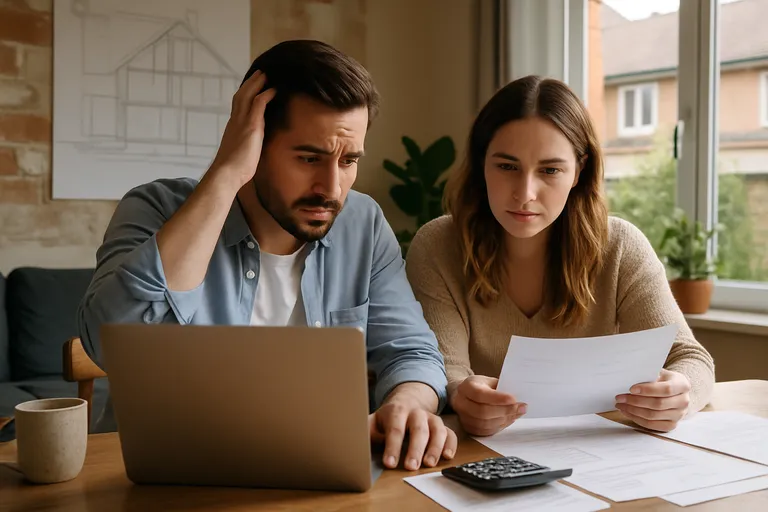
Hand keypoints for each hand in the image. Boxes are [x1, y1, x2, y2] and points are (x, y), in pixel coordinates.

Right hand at [210, 69, 275, 187]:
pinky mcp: (251, 126)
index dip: (244, 95)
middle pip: (240, 96)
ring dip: (256, 84)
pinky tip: (273, 90)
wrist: (227, 174)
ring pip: (247, 95)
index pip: (238, 107)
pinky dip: (265, 95)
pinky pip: (257, 104)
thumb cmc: (234, 170)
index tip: (251, 88)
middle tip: (259, 74)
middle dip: (250, 84)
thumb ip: (246, 146)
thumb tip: (252, 148)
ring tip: (265, 75)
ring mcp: (241, 122)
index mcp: (233, 128)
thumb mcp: (241, 153)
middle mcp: (235, 121)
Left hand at [369, 384, 456, 470]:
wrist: (406, 402)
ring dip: (434, 447)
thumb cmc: (388, 418)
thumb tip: (359, 444)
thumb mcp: (373, 421)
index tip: (389, 463)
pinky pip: (450, 434)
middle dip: (415, 449)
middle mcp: (417, 413)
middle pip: (418, 429)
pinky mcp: (442, 426)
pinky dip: (450, 445)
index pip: (395, 429)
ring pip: (437, 430)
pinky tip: (447, 456)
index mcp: (397, 411)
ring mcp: (431, 418)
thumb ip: (367, 432)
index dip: (392, 447)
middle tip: (411, 467)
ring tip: (429, 464)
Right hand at [450, 376, 525, 436]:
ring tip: (517, 414)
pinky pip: (485, 431)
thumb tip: (518, 399)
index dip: (497, 398)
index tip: (514, 399)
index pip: (480, 394)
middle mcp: (461, 403)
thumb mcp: (489, 381)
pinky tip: (508, 419)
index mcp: (466, 387)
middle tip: (521, 408)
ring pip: (485, 424)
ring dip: (504, 420)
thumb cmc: (481, 386)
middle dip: (505, 411)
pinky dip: (500, 426)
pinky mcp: (468, 428)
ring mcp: (463, 417)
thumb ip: (501, 388)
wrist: (465, 394)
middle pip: (482, 412)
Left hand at [615, 369, 690, 431]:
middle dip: (635, 401)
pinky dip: (637, 419)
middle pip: (658, 404)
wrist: (675, 391)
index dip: (647, 390)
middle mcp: (684, 401)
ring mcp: (679, 415)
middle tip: (620, 397)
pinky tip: (627, 412)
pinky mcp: (671, 424)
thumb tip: (630, 378)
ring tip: (620, 404)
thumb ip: (648, 374)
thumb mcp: (659, 372)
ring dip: (633, 411)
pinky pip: (652, 425)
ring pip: (653, 416)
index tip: (631, 389)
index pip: (666, 389)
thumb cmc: (663, 379)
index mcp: (683, 385)